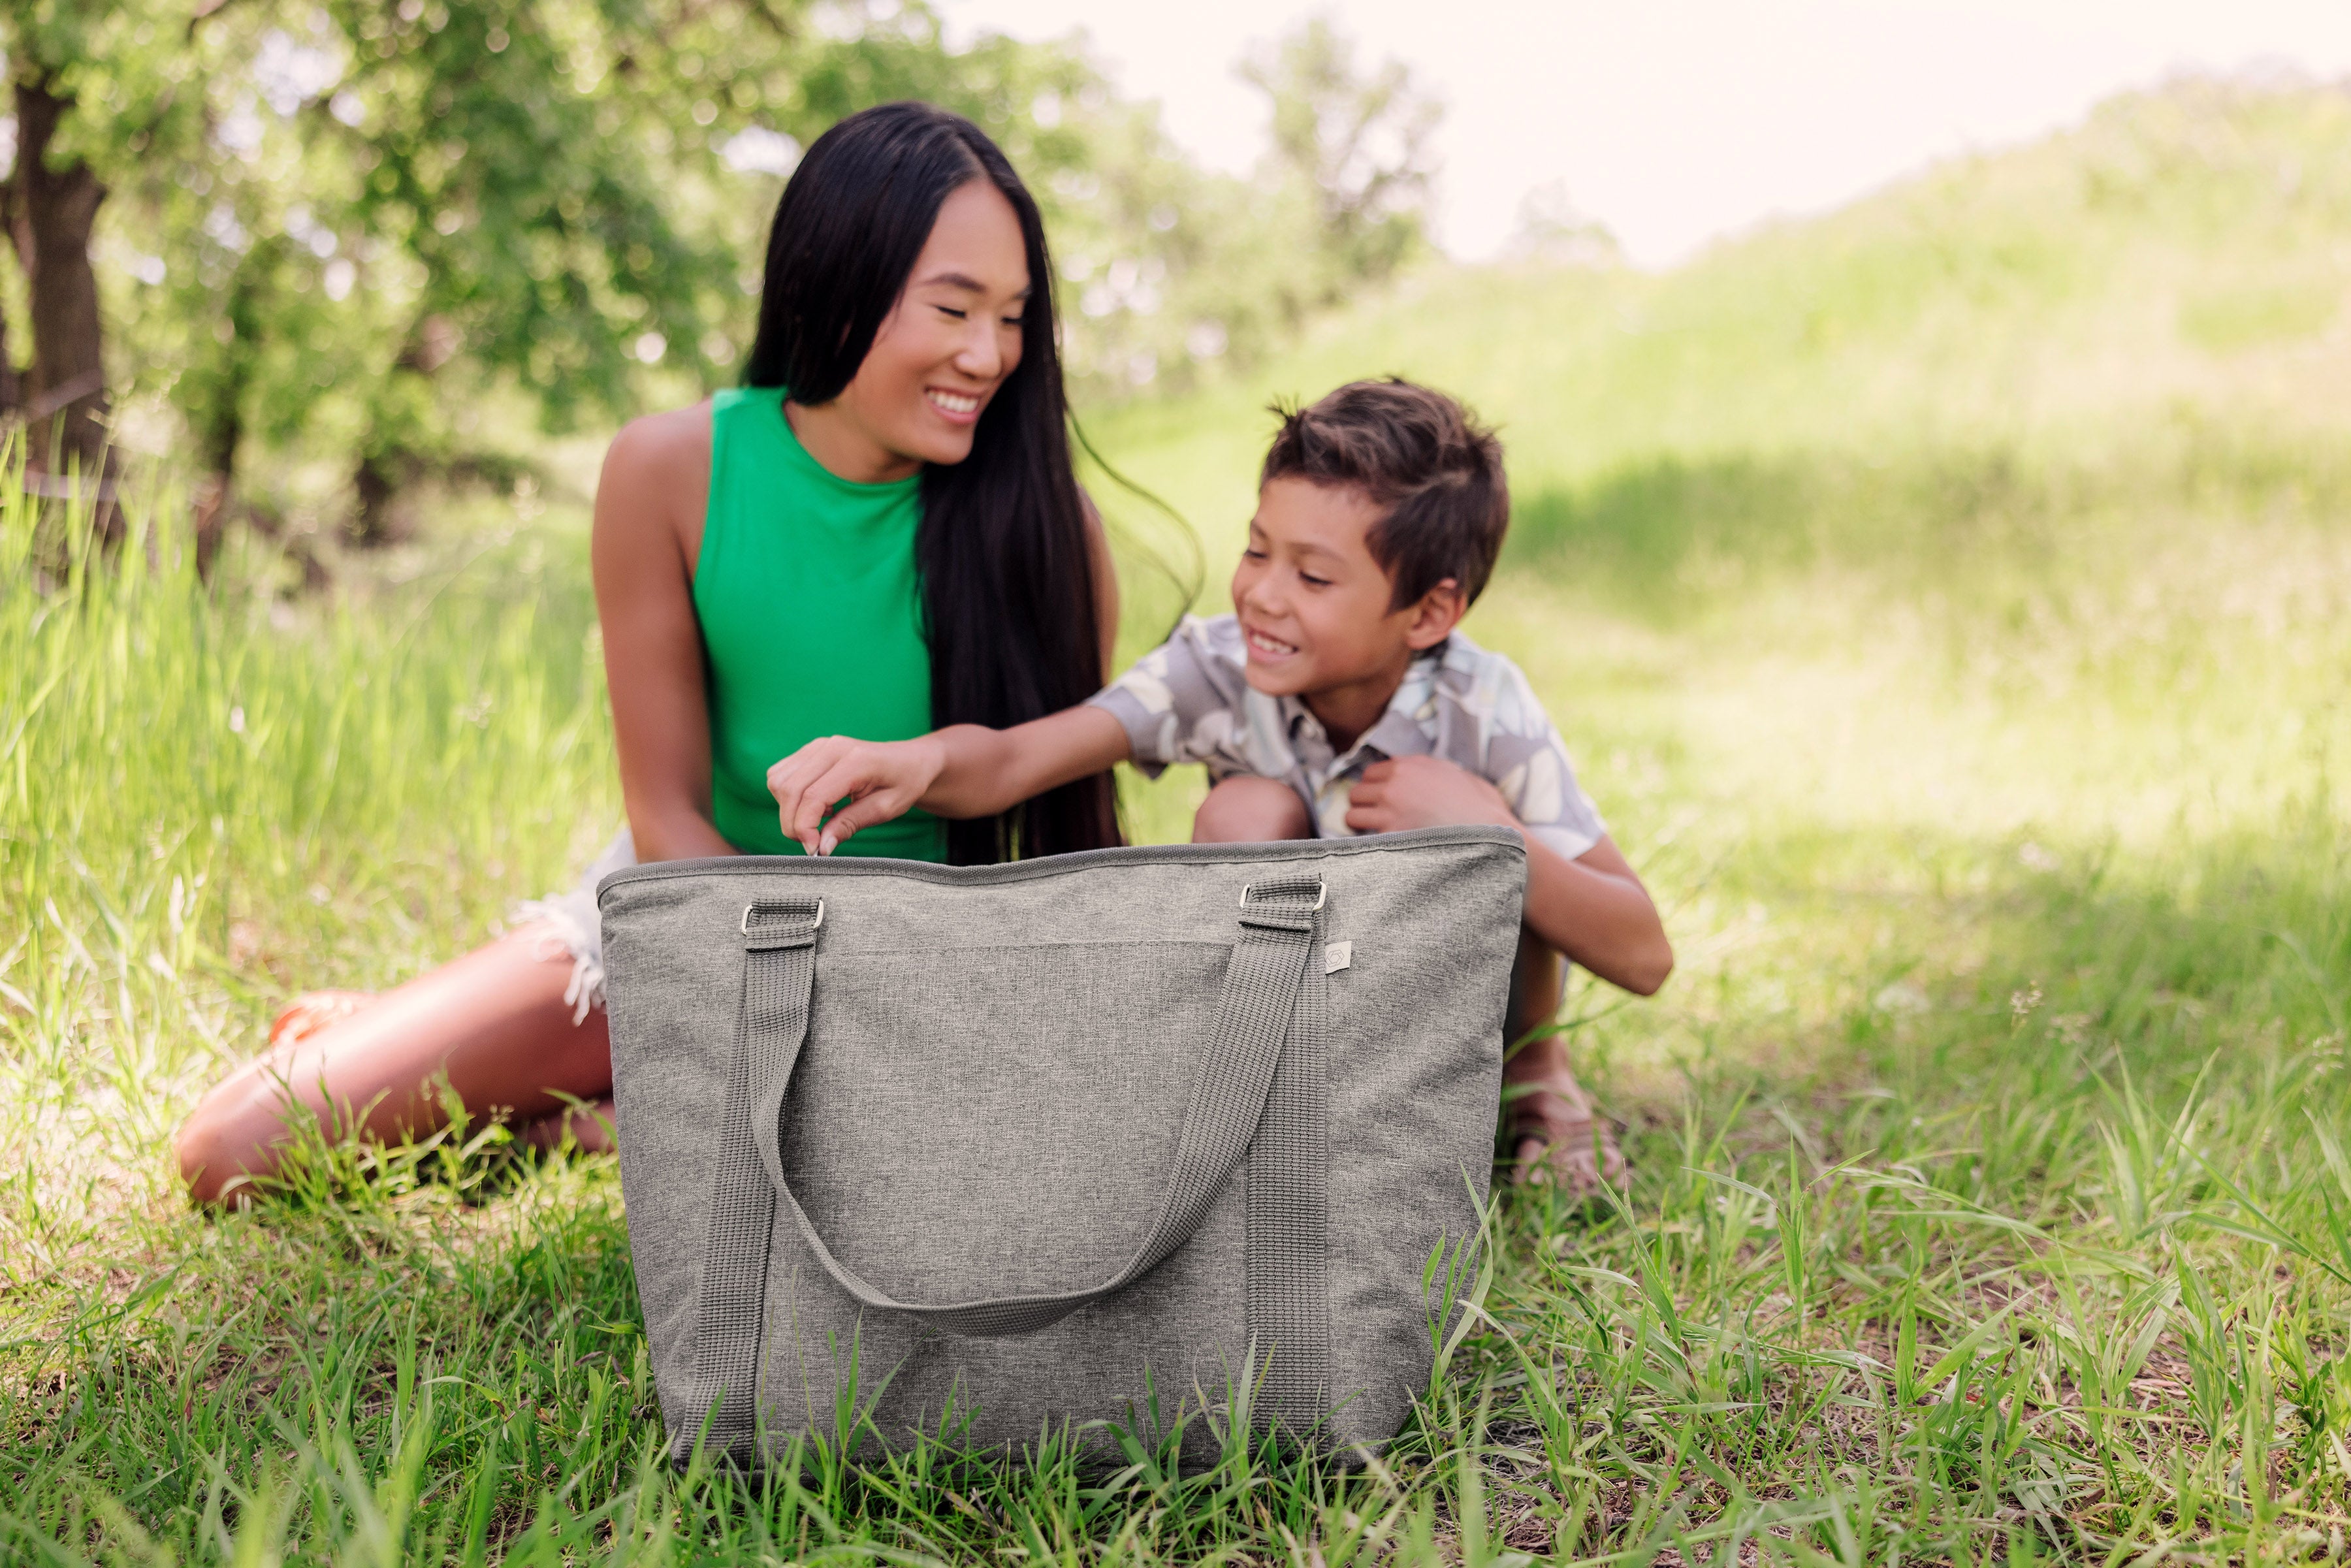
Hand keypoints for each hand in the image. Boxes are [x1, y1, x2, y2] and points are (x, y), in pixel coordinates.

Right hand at [767, 735, 946, 854]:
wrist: (910, 760)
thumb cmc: (904, 783)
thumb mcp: (886, 809)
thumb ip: (850, 825)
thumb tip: (821, 847)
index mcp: (856, 760)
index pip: (813, 796)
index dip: (805, 828)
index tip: (813, 850)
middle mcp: (831, 747)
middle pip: (789, 789)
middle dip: (792, 824)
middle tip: (812, 844)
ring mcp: (818, 745)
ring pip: (778, 781)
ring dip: (788, 809)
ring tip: (819, 820)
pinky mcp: (810, 749)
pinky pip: (781, 774)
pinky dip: (789, 797)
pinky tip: (816, 805)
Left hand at [1343, 755, 1521, 835]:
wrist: (1490, 834)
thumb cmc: (1484, 809)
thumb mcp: (1461, 776)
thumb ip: (1436, 772)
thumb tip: (1430, 777)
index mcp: (1410, 765)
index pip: (1371, 772)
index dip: (1375, 787)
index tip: (1382, 800)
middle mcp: (1395, 783)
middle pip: (1357, 791)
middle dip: (1364, 805)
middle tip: (1376, 818)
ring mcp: (1389, 809)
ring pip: (1352, 814)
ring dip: (1360, 824)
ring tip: (1373, 835)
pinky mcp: (1389, 835)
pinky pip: (1362, 839)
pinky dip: (1367, 845)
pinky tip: (1380, 851)